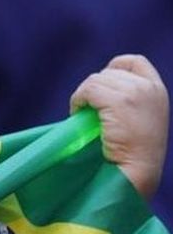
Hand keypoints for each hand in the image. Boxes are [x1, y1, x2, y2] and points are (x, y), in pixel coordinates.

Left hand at [70, 54, 168, 196]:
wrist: (136, 172)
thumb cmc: (132, 153)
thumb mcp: (138, 118)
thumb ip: (127, 99)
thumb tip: (96, 90)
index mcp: (157, 90)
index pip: (135, 61)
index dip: (113, 69)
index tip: (101, 88)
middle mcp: (149, 88)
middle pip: (109, 71)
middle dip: (94, 88)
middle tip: (89, 109)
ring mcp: (135, 92)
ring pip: (95, 80)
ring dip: (83, 96)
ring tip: (83, 114)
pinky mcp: (120, 101)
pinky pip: (88, 90)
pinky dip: (78, 100)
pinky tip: (77, 114)